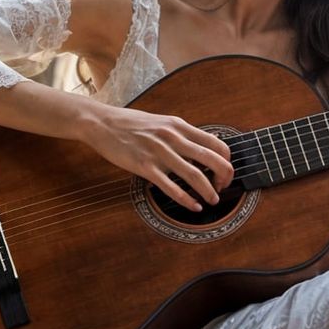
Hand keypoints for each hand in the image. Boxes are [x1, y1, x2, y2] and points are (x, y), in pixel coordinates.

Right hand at [78, 103, 232, 211]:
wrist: (101, 123)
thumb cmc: (131, 123)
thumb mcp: (163, 121)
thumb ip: (184, 133)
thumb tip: (207, 142)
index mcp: (179, 126)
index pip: (216, 143)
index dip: (226, 160)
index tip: (224, 172)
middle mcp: (173, 138)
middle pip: (211, 159)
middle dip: (224, 177)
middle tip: (223, 188)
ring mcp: (159, 152)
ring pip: (194, 175)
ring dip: (208, 191)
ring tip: (212, 200)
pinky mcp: (144, 167)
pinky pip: (170, 187)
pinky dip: (186, 199)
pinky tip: (193, 206)